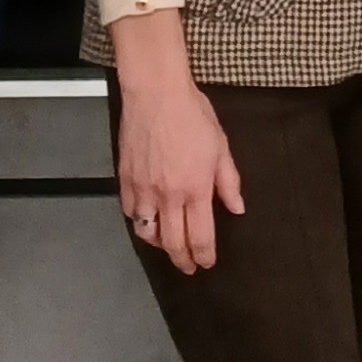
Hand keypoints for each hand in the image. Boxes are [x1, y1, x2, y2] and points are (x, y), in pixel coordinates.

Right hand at [109, 9, 243, 275]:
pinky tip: (146, 220)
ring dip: (159, 245)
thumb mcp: (221, 147)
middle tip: (188, 268)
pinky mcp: (125, 179)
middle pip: (172, 243)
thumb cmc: (194, 116)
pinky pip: (129, 212)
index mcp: (195, 189)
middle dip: (182, 260)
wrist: (156, 94)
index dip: (204, 255)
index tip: (206, 264)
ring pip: (147, 232)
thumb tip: (237, 208)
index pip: (200, 236)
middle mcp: (167, 196)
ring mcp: (143, 190)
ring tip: (168, 247)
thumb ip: (229, 181)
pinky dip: (139, 222)